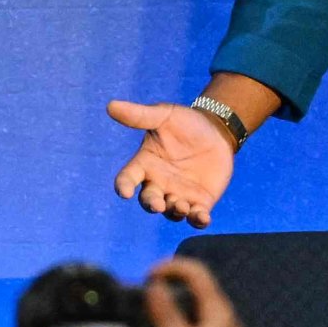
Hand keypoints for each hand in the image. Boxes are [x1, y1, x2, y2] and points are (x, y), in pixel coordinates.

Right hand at [108, 101, 237, 225]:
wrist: (216, 131)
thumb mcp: (163, 115)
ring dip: (175, 212)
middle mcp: (159, 183)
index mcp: (145, 164)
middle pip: (148, 201)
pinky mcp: (200, 202)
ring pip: (171, 212)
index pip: (127, 178)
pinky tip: (203, 218)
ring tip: (182, 206)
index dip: (123, 186)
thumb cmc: (185, 123)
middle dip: (151, 204)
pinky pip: (196, 217)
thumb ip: (139, 115)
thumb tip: (111, 105)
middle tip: (157, 204)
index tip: (124, 192)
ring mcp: (179, 195)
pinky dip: (198, 221)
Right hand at [146, 257, 263, 326]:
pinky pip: (195, 325)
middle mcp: (224, 319)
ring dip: (172, 305)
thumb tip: (154, 286)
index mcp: (219, 312)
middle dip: (169, 285)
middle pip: (196, 288)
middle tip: (145, 295)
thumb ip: (167, 315)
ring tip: (149, 315)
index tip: (147, 275)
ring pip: (195, 307)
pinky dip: (178, 322)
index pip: (197, 273)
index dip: (171, 267)